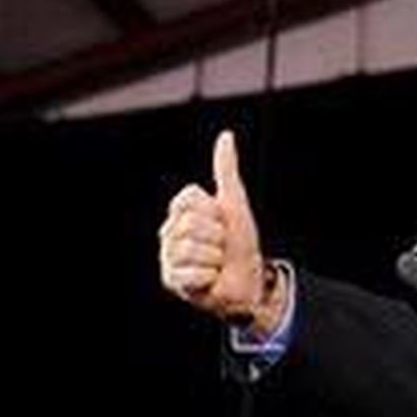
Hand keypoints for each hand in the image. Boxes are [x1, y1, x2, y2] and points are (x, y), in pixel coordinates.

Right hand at [158, 130, 271, 324]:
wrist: (248, 279)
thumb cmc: (240, 242)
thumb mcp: (234, 202)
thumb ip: (226, 170)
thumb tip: (226, 136)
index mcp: (180, 212)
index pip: (190, 197)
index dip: (215, 211)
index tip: (222, 221)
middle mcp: (168, 232)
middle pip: (192, 223)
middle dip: (217, 236)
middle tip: (222, 246)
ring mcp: (168, 257)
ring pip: (192, 249)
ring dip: (215, 258)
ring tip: (217, 263)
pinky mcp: (171, 280)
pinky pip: (191, 274)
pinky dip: (209, 278)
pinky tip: (210, 279)